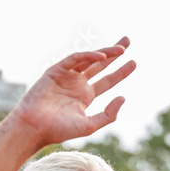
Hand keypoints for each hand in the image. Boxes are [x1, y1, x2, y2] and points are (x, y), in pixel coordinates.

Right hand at [7, 36, 136, 150]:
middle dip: (114, 53)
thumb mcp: (89, 125)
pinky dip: (87, 56)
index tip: (134, 63)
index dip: (121, 71)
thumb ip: (108, 114)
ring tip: (121, 49)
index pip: (107, 80)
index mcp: (85, 96)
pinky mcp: (55, 71)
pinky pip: (74, 59)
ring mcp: (67, 76)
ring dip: (105, 52)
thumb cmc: (59, 130)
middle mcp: (77, 83)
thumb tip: (123, 97)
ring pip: (89, 59)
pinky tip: (101, 56)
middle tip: (127, 40)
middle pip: (100, 64)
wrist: (35, 127)